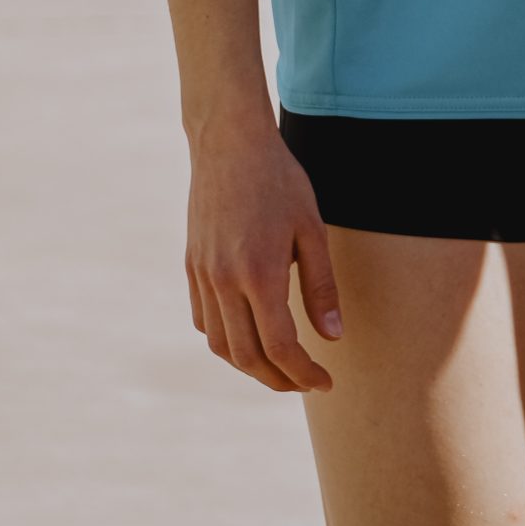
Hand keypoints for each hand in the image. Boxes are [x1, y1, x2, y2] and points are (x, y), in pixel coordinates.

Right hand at [186, 116, 343, 393]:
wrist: (229, 143)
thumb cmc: (279, 181)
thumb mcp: (312, 229)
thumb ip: (320, 286)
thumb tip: (332, 336)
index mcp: (260, 273)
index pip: (280, 347)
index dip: (304, 373)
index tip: (325, 381)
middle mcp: (225, 281)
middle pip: (248, 356)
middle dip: (279, 380)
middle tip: (306, 382)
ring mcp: (203, 276)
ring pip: (221, 345)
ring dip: (250, 366)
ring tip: (280, 366)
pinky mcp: (192, 267)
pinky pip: (204, 321)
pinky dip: (226, 341)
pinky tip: (249, 335)